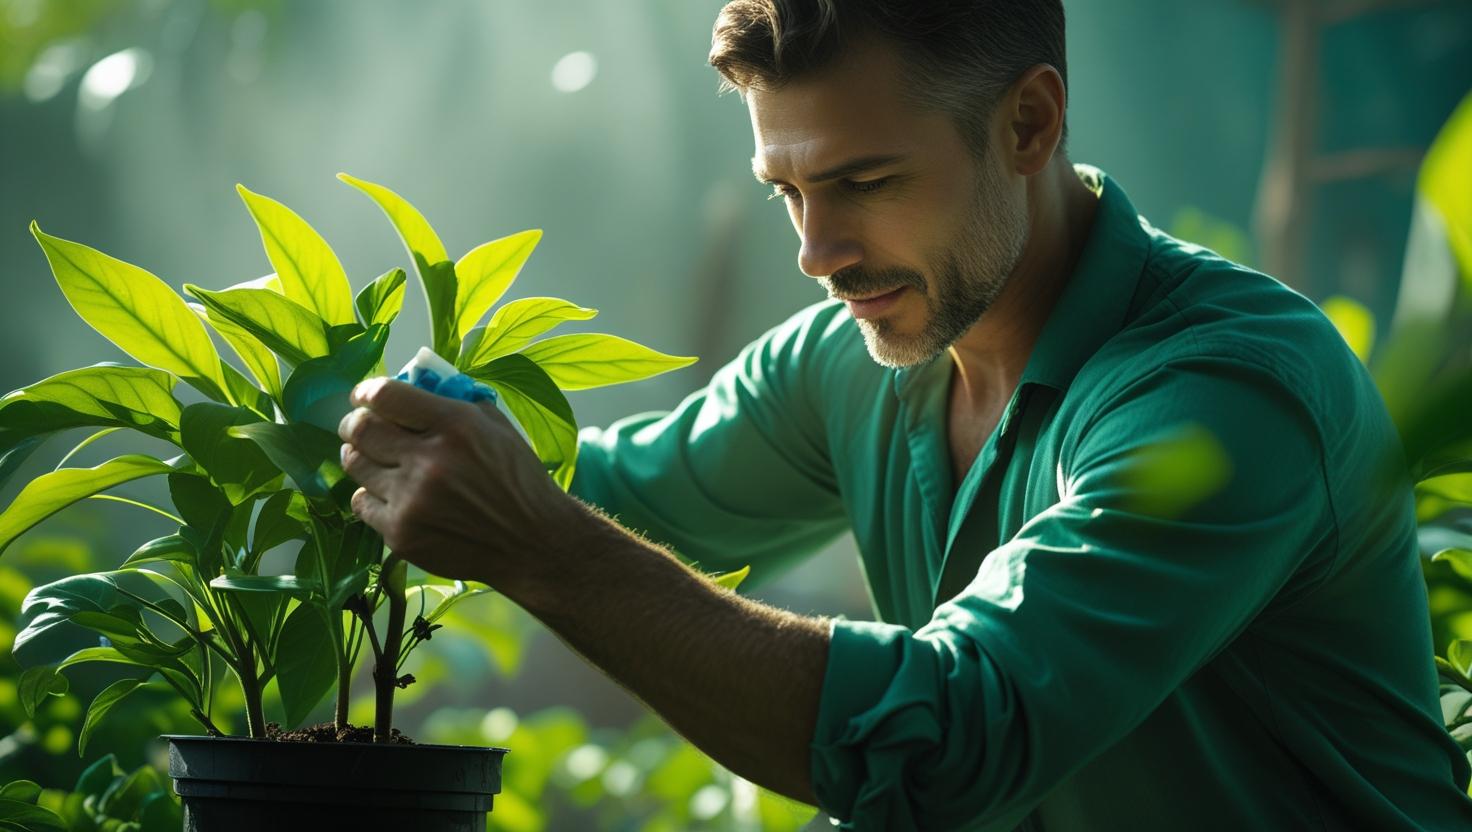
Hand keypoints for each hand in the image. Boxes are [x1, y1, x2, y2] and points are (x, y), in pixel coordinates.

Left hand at [337, 376, 578, 586]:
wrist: (534, 541)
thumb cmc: (518, 479)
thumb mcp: (497, 427)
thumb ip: (454, 403)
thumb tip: (412, 388)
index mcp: (456, 425)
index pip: (385, 395)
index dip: (367, 392)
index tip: (364, 397)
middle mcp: (429, 460)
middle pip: (360, 429)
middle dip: (353, 424)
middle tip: (358, 427)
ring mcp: (412, 500)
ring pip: (355, 465)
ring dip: (360, 457)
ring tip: (376, 460)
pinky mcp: (401, 534)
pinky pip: (361, 503)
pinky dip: (371, 495)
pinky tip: (391, 495)